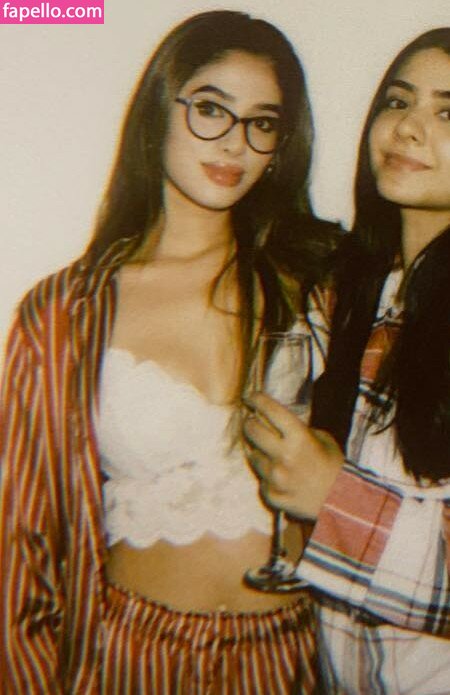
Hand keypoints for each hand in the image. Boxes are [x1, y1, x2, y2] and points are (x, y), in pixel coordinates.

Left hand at [243, 392, 343, 519]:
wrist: (345, 504)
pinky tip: (278, 477)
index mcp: (299, 437)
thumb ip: (300, 430)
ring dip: (258, 452)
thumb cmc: (336, 468)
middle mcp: (283, 455)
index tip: (250, 397)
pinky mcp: (273, 496)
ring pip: (253, 457)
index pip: (270, 411)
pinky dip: (267, 478)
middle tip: (252, 422)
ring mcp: (276, 477)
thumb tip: (276, 423)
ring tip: (269, 453)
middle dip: (250, 424)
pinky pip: (262, 481)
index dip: (257, 400)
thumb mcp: (324, 440)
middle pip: (253, 431)